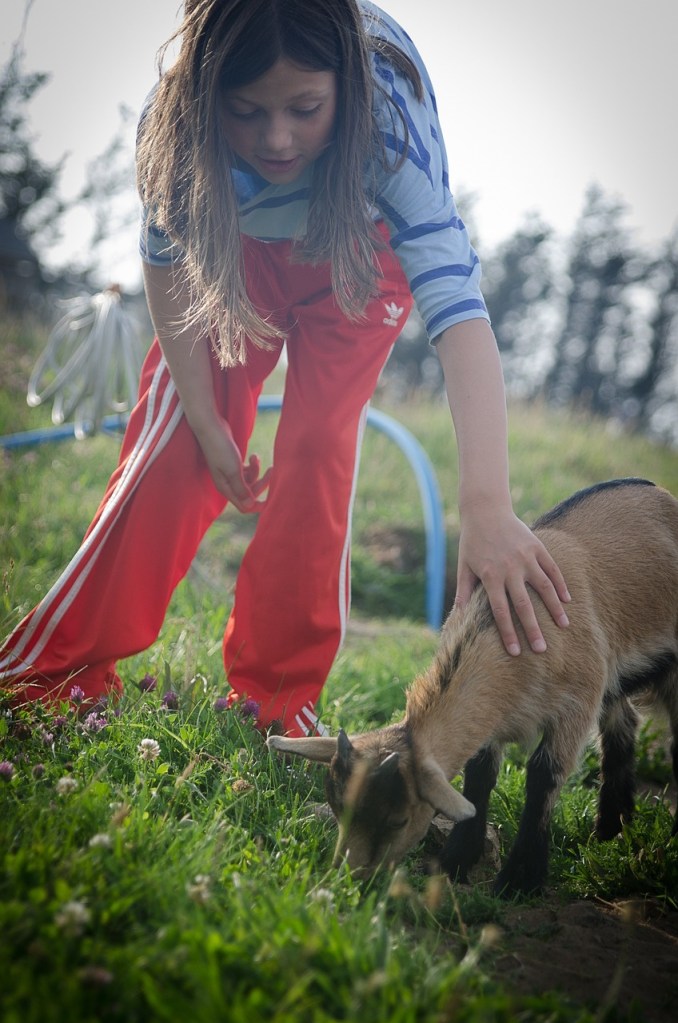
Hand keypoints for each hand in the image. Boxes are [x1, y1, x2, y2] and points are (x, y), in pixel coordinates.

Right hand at [194, 416, 271, 513]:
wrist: (211, 427)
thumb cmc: (221, 448)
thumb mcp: (233, 470)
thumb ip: (241, 489)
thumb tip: (249, 507)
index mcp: (226, 489)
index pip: (244, 506)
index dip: (257, 506)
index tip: (272, 499)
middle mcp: (227, 484)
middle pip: (250, 493)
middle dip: (261, 483)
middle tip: (272, 470)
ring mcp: (230, 474)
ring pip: (250, 481)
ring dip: (256, 471)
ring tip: (255, 458)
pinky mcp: (233, 464)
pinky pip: (247, 472)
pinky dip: (252, 465)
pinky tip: (253, 456)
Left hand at [454, 505, 570, 655]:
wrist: (485, 510)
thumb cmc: (472, 542)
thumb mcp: (464, 566)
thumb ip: (464, 591)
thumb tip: (458, 616)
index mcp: (490, 576)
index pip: (500, 611)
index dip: (508, 633)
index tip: (516, 652)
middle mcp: (509, 568)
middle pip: (523, 605)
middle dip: (533, 629)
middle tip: (542, 650)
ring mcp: (525, 557)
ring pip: (544, 587)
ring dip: (554, 609)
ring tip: (564, 627)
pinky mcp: (537, 547)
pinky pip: (552, 569)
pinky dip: (560, 585)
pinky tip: (567, 601)